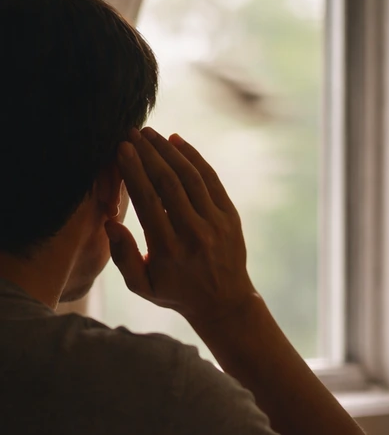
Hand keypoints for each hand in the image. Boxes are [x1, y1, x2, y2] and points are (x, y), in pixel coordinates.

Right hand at [106, 127, 256, 329]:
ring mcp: (216, 223)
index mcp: (168, 249)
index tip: (121, 149)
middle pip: (169, 183)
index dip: (133, 171)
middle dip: (149, 153)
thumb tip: (110, 222)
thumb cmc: (176, 293)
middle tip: (132, 133)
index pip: (148, 201)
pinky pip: (211, 181)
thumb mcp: (142, 286)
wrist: (225, 302)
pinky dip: (195, 159)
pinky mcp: (231, 216)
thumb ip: (123, 256)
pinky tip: (178, 142)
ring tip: (151, 134)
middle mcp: (194, 233)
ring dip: (170, 151)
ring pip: (191, 178)